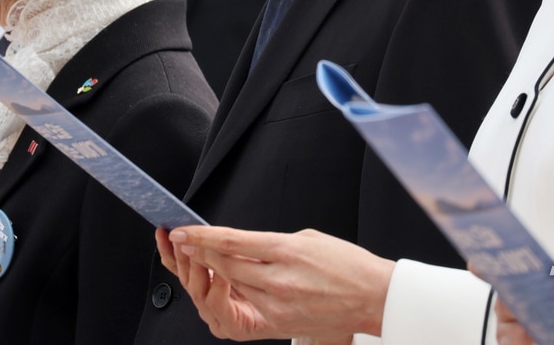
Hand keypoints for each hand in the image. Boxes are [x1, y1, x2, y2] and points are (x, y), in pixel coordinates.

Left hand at [158, 225, 392, 342]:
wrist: (372, 297)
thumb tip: (239, 244)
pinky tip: (221, 283)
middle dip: (198, 254)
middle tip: (181, 242)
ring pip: (230, 288)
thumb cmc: (346, 265)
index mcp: (287, 250)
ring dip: (209, 273)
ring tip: (196, 260)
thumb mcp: (306, 238)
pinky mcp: (279, 323)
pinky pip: (244, 307)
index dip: (201, 236)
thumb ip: (270, 242)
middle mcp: (279, 279)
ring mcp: (278, 305)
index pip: (232, 242)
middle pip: (225, 266)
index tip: (182, 230)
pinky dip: (229, 294)